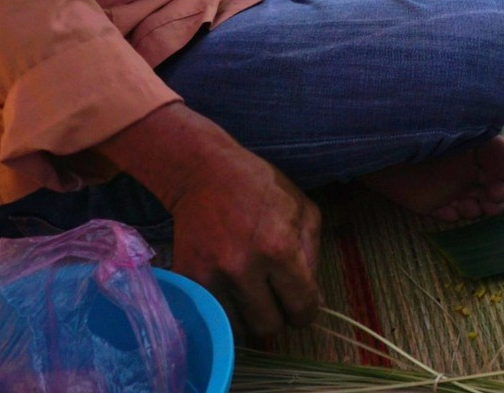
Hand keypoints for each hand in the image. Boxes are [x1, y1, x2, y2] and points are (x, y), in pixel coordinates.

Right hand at [169, 148, 321, 339]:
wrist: (204, 174)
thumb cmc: (261, 189)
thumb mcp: (303, 210)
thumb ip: (313, 255)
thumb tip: (314, 298)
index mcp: (279, 248)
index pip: (301, 305)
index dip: (306, 312)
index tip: (302, 309)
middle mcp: (243, 268)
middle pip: (269, 326)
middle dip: (278, 315)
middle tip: (276, 299)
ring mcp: (211, 276)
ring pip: (239, 329)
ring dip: (249, 318)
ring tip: (252, 295)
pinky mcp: (189, 280)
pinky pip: (212, 317)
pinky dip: (225, 312)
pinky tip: (232, 293)